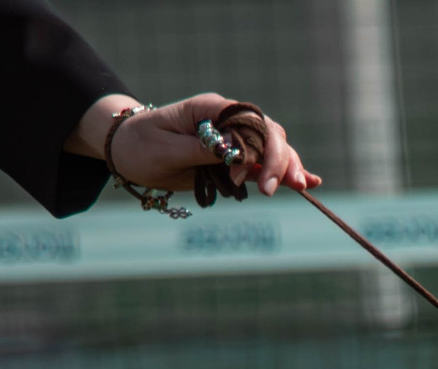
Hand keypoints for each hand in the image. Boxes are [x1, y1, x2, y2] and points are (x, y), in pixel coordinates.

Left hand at [68, 93, 320, 195]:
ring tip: (298, 189)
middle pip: (269, 134)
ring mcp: (234, 138)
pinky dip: (288, 172)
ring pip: (274, 149)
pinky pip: (266, 162)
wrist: (127, 150)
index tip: (241, 177)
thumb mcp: (166, 150)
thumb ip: (203, 150)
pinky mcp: (236, 157)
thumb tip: (236, 153)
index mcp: (211, 109)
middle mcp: (228, 120)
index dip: (256, 148)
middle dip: (279, 161)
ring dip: (287, 169)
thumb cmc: (141, 146)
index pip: (250, 121)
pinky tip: (310, 182)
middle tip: (271, 190)